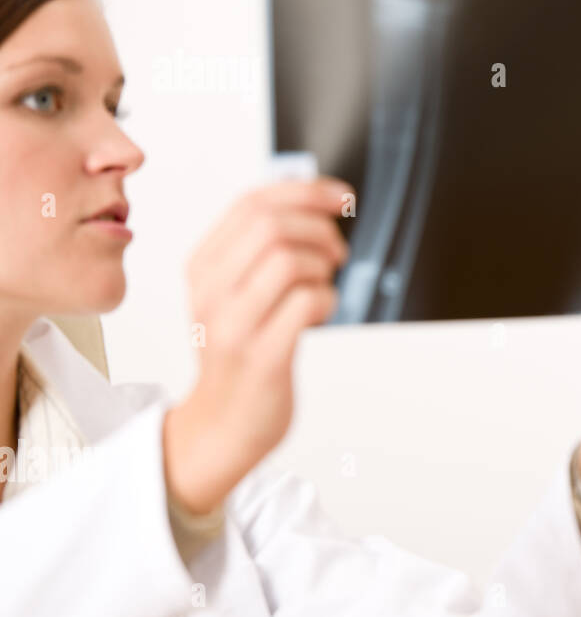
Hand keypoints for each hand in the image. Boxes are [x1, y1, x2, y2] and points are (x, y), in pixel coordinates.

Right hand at [162, 177, 351, 514]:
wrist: (222, 425)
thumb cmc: (240, 352)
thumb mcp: (232, 292)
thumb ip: (258, 249)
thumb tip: (313, 201)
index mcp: (202, 267)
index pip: (251, 203)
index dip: (305, 191)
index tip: (342, 196)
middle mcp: (210, 292)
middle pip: (272, 226)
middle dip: (320, 228)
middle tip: (337, 251)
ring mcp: (232, 325)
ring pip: (289, 260)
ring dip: (324, 266)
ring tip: (325, 283)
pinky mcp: (262, 356)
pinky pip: (308, 304)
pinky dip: (328, 300)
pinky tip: (322, 312)